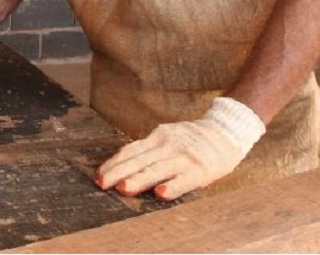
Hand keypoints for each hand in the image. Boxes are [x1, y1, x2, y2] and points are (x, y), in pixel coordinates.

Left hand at [96, 97, 265, 199]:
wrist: (226, 131)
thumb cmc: (193, 140)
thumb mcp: (168, 137)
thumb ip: (150, 149)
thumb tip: (124, 163)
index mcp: (157, 138)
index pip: (131, 151)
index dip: (114, 163)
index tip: (99, 175)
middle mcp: (167, 145)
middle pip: (138, 160)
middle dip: (118, 172)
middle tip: (101, 184)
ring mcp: (184, 156)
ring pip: (157, 169)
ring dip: (139, 180)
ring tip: (123, 189)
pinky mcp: (201, 169)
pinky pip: (184, 180)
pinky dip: (172, 186)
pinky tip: (160, 194)